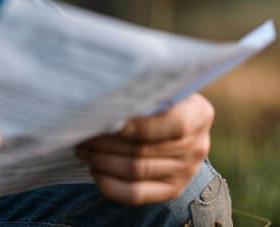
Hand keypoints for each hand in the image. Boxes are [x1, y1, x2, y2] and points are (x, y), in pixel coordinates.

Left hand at [76, 93, 213, 205]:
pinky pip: (136, 194)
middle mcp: (197, 146)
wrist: (176, 120)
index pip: (169, 125)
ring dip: (102, 160)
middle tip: (80, 131)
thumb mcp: (159, 85)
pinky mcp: (173, 189)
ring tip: (83, 147)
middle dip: (105, 142)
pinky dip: (110, 185)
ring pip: (136, 171)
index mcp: (198, 114)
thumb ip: (142, 88)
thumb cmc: (158, 95)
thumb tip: (104, 94)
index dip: (133, 124)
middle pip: (144, 149)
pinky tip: (95, 171)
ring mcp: (187, 171)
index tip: (103, 116)